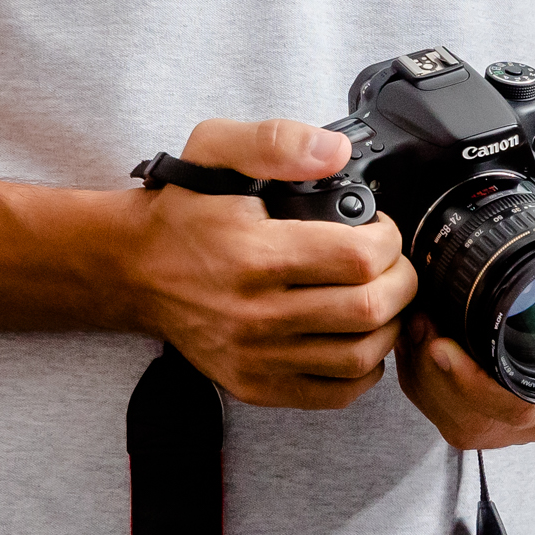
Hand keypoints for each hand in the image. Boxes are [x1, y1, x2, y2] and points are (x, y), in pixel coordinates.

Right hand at [116, 120, 415, 409]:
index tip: (379, 229)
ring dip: (388, 325)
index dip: (387, 239)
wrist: (135, 268)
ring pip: (359, 357)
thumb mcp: (215, 149)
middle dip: (399, 281)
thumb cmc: (182, 210)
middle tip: (390, 263)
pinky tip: (356, 337)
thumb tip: (335, 152)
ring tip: (379, 297)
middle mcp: (254, 314)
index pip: (357, 258)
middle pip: (368, 310)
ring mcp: (254, 356)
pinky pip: (334, 392)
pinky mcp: (253, 384)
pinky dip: (362, 369)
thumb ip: (276, 141)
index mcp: (253, 254)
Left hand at [396, 189, 534, 454]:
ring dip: (421, 372)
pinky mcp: (480, 413)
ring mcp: (509, 419)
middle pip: (473, 418)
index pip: (519, 409)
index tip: (440, 346)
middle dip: (433, 372)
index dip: (473, 384)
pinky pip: (437, 407)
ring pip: (447, 414)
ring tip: (418, 323)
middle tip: (420, 322)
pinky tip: (418, 339)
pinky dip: (418, 374)